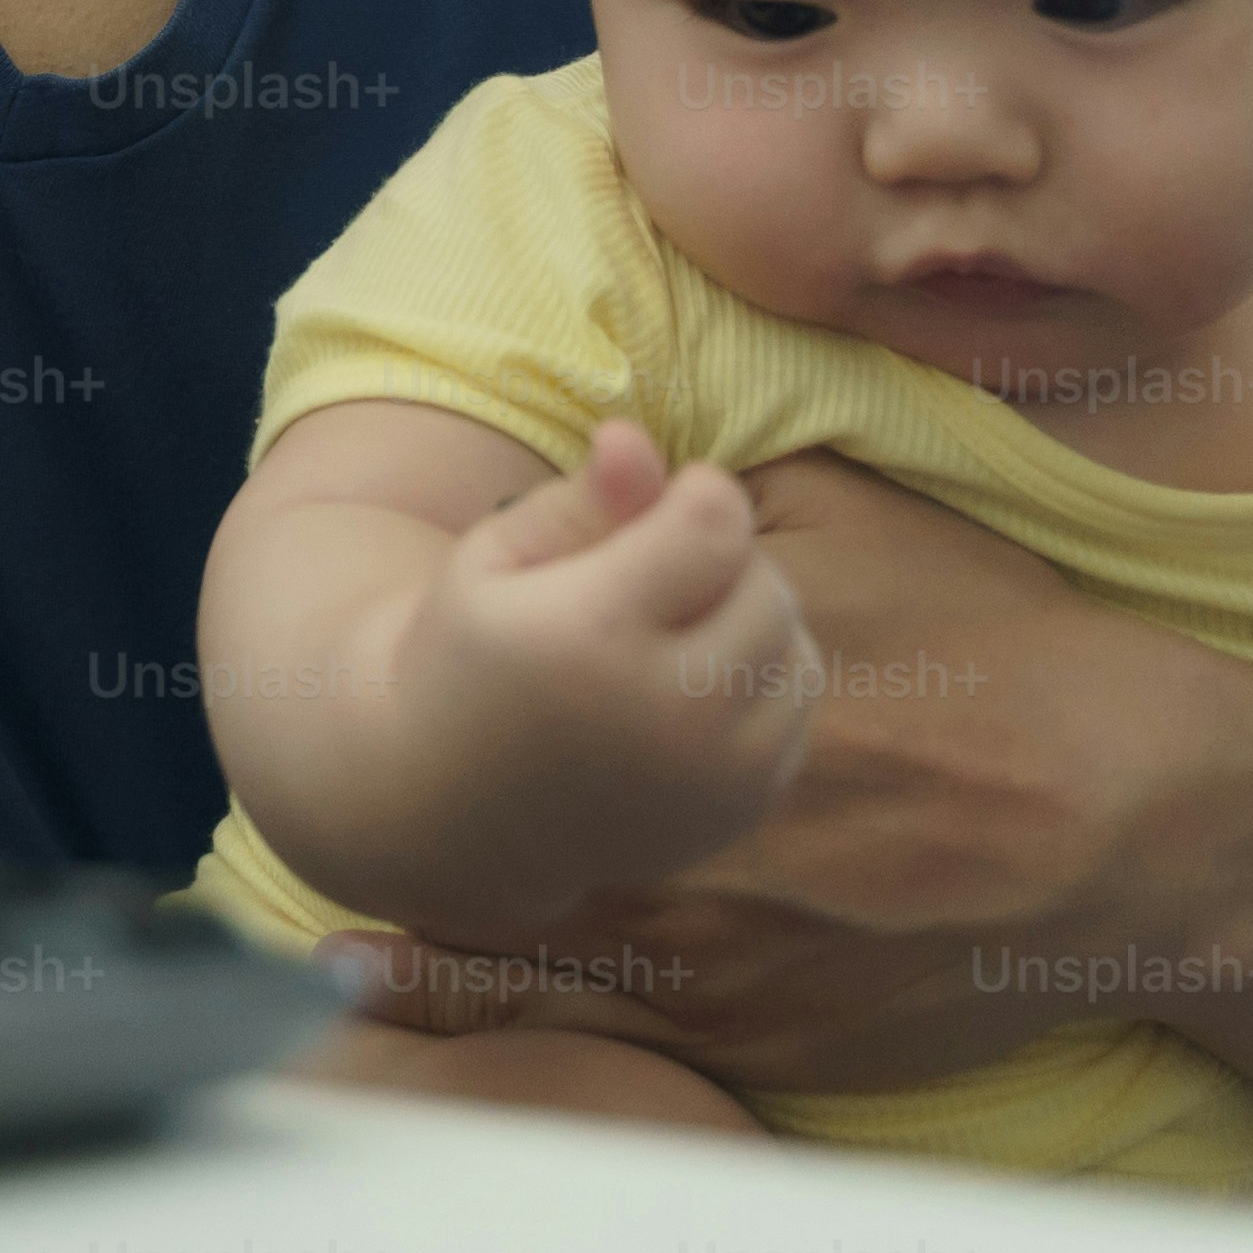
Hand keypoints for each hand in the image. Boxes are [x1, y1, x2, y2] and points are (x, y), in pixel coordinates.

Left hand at [379, 451, 1239, 1089]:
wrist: (1152, 823)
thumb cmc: (1012, 660)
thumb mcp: (865, 535)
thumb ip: (719, 507)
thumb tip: (604, 457)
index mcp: (702, 712)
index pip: (534, 714)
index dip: (444, 714)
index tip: (360, 716)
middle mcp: (701, 845)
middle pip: (523, 850)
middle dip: (433, 847)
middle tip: (329, 837)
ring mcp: (735, 960)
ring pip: (547, 962)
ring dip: (442, 958)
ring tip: (335, 957)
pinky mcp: (775, 1038)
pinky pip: (617, 1043)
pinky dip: (512, 1023)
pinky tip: (423, 1006)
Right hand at [389, 419, 817, 917]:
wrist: (456, 816)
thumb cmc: (468, 664)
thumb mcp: (493, 564)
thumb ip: (575, 501)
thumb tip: (633, 436)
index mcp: (589, 637)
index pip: (714, 525)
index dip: (698, 491)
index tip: (660, 498)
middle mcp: (666, 717)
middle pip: (766, 587)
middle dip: (723, 561)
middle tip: (655, 572)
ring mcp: (713, 776)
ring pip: (797, 649)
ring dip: (750, 620)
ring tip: (673, 627)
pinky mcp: (741, 811)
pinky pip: (795, 710)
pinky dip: (760, 682)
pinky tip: (689, 686)